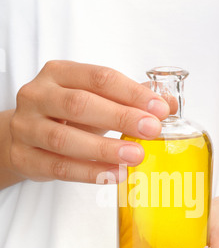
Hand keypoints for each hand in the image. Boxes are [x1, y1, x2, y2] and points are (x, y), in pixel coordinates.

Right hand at [8, 61, 171, 183]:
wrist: (21, 137)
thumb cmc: (63, 116)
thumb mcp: (94, 100)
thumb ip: (129, 99)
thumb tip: (168, 104)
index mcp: (58, 73)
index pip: (99, 77)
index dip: (132, 93)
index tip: (159, 109)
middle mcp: (38, 96)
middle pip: (80, 104)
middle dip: (120, 117)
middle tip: (151, 130)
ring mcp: (27, 127)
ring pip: (65, 138)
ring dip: (104, 148)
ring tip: (135, 156)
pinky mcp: (24, 157)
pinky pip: (59, 167)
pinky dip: (89, 172)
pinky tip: (113, 174)